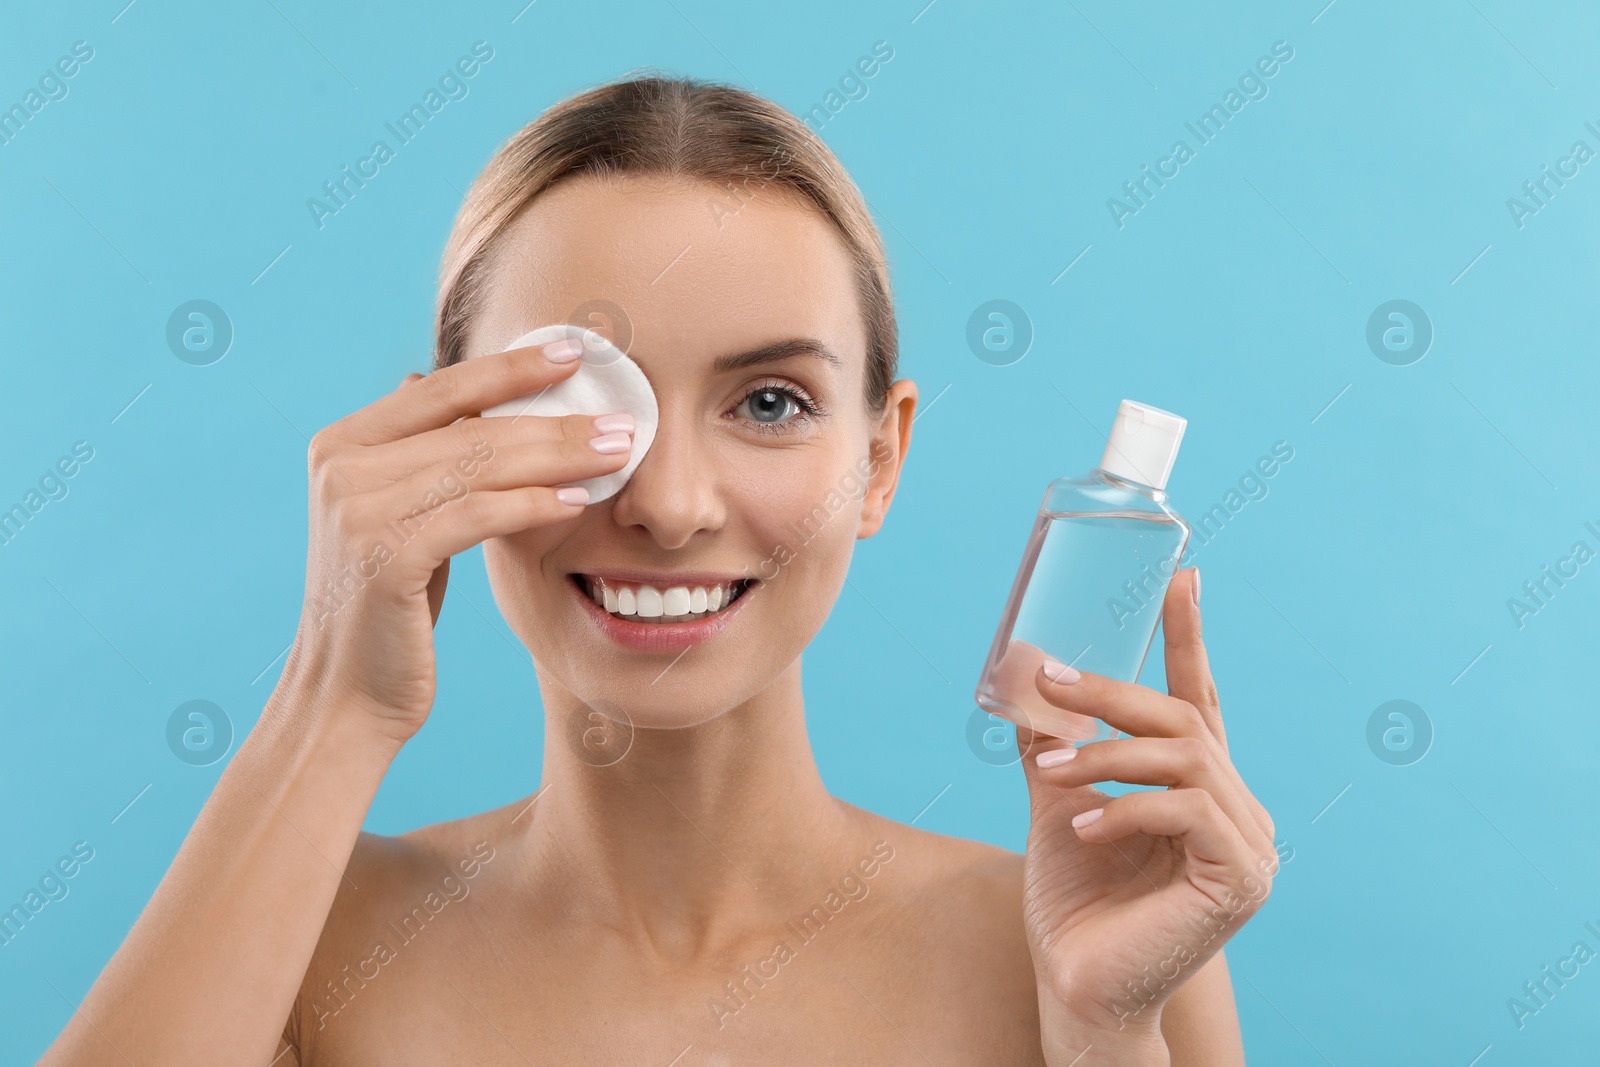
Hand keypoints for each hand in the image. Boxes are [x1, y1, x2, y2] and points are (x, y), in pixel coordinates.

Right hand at [280, 339, 636, 742]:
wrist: (347, 694)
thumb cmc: (387, 607)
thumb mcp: (400, 518)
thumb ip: (415, 454)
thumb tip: (427, 380)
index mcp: (342, 444)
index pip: (442, 388)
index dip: (509, 367)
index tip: (572, 353)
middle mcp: (342, 467)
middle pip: (471, 426)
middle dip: (554, 419)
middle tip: (620, 419)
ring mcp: (357, 511)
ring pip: (480, 466)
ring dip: (558, 457)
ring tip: (616, 453)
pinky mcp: (384, 557)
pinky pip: (476, 515)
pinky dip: (531, 505)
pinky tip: (576, 502)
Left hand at [1017, 568, 1276, 1053]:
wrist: (1077, 987)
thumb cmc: (1074, 905)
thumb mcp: (1059, 805)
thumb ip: (1055, 746)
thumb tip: (1024, 679)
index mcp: (1201, 790)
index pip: (1199, 701)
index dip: (1190, 639)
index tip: (1183, 578)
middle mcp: (1237, 810)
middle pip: (1186, 721)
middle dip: (1116, 694)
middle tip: (1052, 679)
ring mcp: (1250, 847)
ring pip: (1186, 758)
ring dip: (1108, 756)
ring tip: (1050, 774)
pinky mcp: (1243, 880)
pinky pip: (1187, 811)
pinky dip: (1128, 810)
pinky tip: (1083, 832)